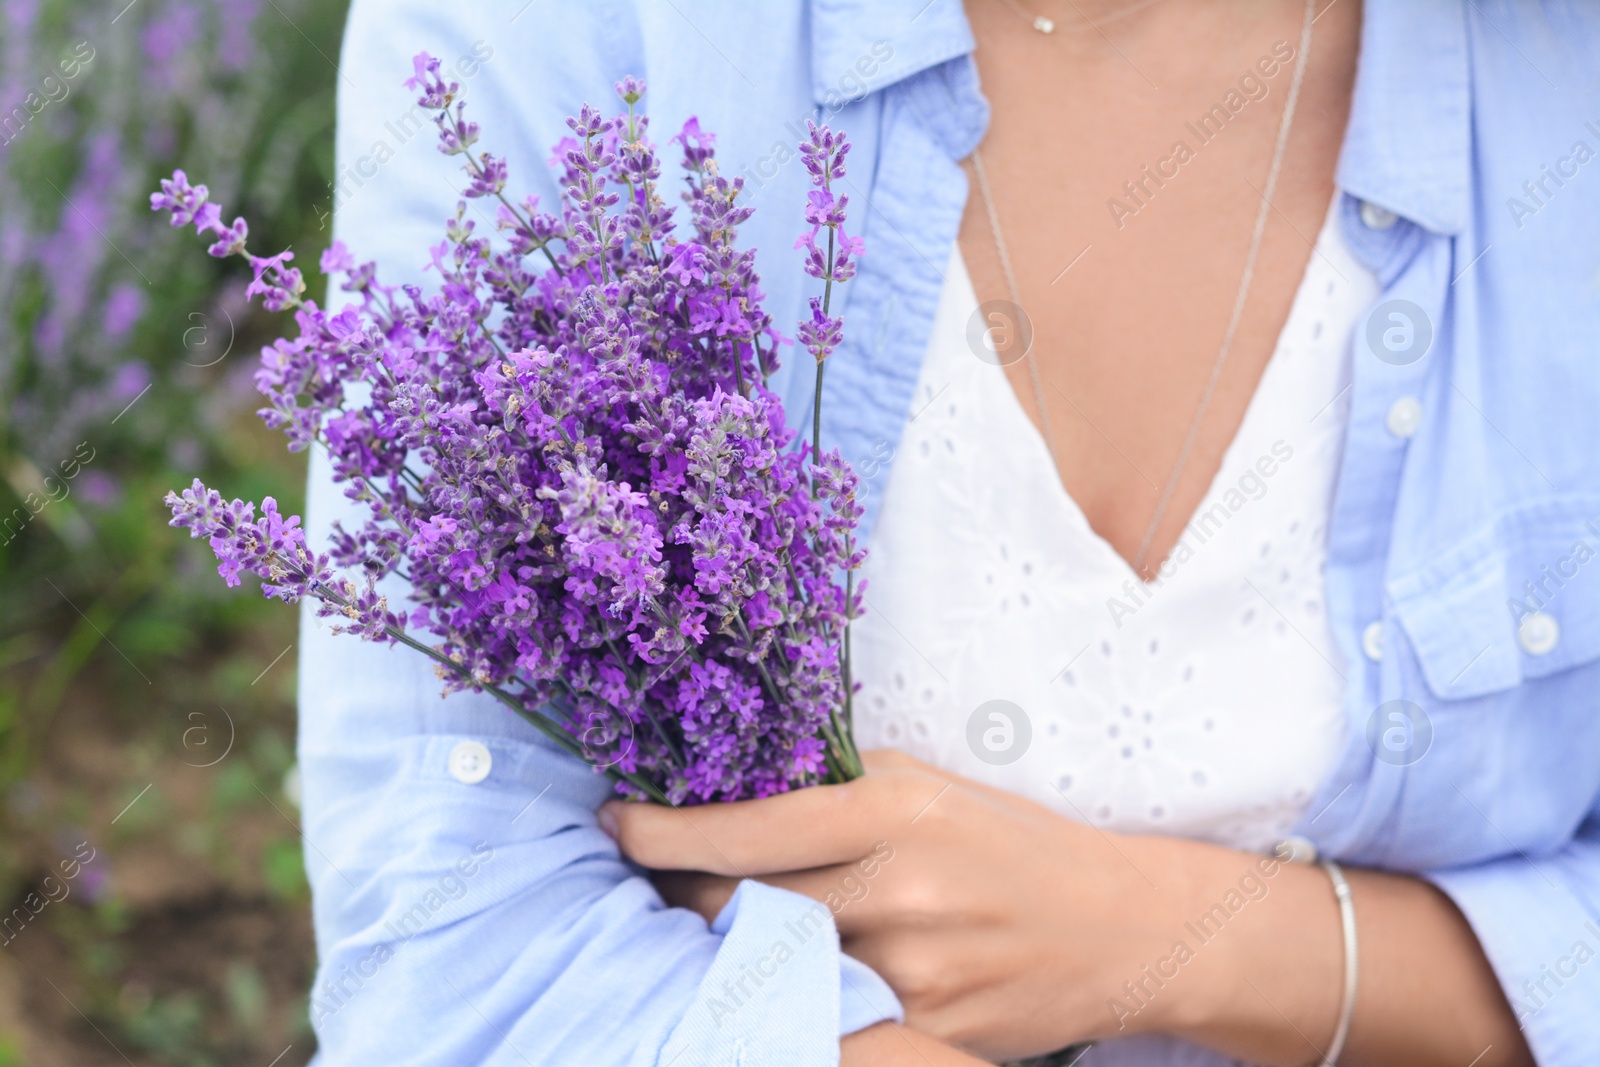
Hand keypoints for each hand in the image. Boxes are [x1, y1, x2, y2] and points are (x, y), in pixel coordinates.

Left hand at [605, 750, 1271, 1060]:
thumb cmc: (1014, 843)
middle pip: (740, 904)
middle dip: (680, 896)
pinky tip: (773, 981)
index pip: (746, 827)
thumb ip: (835, 786)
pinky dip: (783, 1000)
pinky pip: (822, 1020)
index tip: (616, 823)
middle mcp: (900, 889)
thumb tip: (730, 787)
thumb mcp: (929, 786)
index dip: (662, 830)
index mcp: (897, 810)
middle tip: (650, 881)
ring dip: (726, 951)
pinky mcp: (927, 1030)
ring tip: (706, 928)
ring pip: (769, 967)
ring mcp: (913, 971)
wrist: (1123, 929)